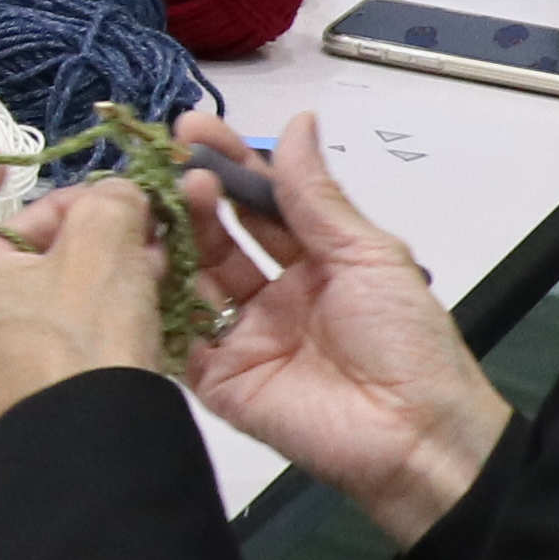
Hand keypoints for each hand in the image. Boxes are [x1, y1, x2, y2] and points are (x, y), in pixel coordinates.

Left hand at [0, 162, 182, 418]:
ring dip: (77, 261)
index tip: (12, 158)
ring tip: (139, 252)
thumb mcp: (103, 243)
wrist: (93, 442)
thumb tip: (112, 197)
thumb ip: (107, 200)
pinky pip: (30, 327)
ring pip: (21, 286)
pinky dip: (71, 303)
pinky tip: (128, 295)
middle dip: (61, 222)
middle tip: (117, 213)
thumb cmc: (83, 332)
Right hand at [176, 110, 507, 544]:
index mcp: (317, 262)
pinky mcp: (216, 379)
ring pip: (193, 275)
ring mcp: (241, 335)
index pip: (263, 202)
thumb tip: (298, 123)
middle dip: (197, 190)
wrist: (413, 436)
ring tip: (170, 194)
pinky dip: (156, 298)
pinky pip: (175, 335)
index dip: (233, 164)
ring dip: (179, 233)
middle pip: (222, 233)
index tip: (196, 128)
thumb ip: (317, 195)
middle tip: (175, 156)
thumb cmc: (407, 341)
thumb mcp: (368, 255)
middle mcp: (274, 294)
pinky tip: (145, 256)